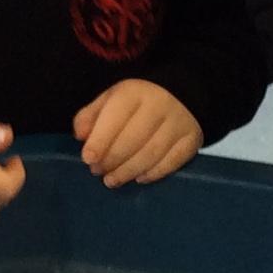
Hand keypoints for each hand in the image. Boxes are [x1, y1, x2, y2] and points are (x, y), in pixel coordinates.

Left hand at [74, 79, 201, 188]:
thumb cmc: (137, 101)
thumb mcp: (111, 99)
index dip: (100, 140)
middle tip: (98, 171)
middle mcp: (159, 106)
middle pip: (133, 139)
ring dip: (129, 171)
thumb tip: (80, 136)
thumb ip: (91, 115)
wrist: (182, 94)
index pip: (116, 117)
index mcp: (134, 93)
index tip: (88, 158)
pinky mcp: (191, 140)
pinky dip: (153, 173)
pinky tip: (139, 178)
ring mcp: (178, 124)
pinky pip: (172, 162)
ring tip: (112, 180)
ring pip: (151, 154)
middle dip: (112, 160)